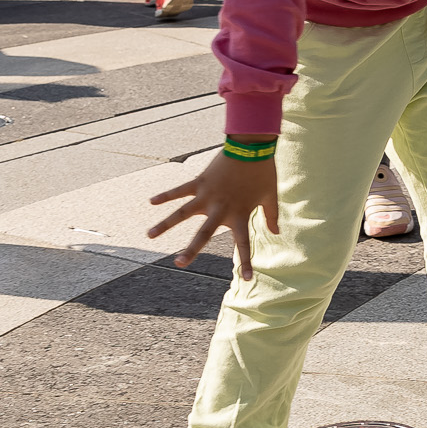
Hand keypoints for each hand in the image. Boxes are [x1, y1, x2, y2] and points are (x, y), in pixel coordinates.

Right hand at [149, 150, 280, 280]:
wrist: (251, 147)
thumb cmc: (263, 172)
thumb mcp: (271, 196)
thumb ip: (271, 216)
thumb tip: (277, 233)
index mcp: (240, 215)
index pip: (244, 244)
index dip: (246, 262)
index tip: (247, 279)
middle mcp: (220, 209)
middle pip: (203, 233)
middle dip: (191, 250)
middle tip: (179, 264)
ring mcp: (207, 196)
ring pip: (182, 213)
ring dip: (165, 224)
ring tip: (149, 235)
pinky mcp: (200, 182)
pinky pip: (179, 191)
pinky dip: (166, 195)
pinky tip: (151, 202)